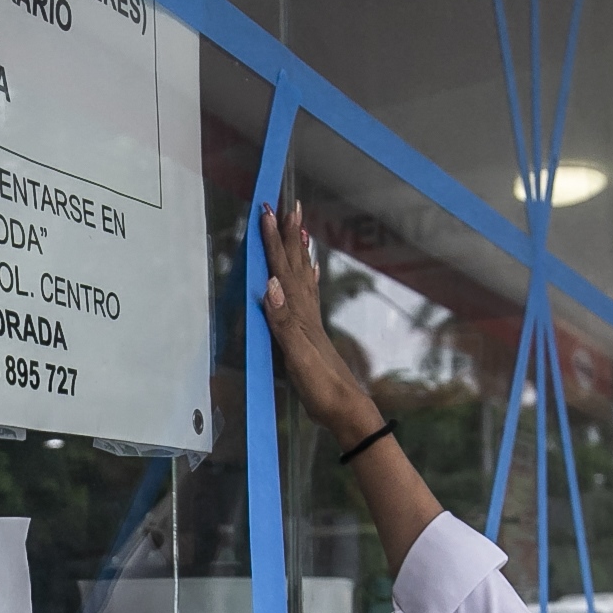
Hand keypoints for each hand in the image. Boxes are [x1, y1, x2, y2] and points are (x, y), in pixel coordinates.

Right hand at [256, 206, 381, 443]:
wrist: (345, 408)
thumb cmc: (320, 385)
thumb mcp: (297, 355)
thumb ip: (282, 321)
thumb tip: (269, 284)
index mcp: (298, 314)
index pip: (282, 269)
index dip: (274, 240)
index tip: (267, 210)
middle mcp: (306, 311)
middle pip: (296, 265)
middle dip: (289, 234)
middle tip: (287, 204)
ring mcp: (311, 321)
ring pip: (304, 276)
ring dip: (299, 251)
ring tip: (299, 228)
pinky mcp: (312, 333)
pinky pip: (309, 295)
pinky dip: (308, 278)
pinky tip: (311, 271)